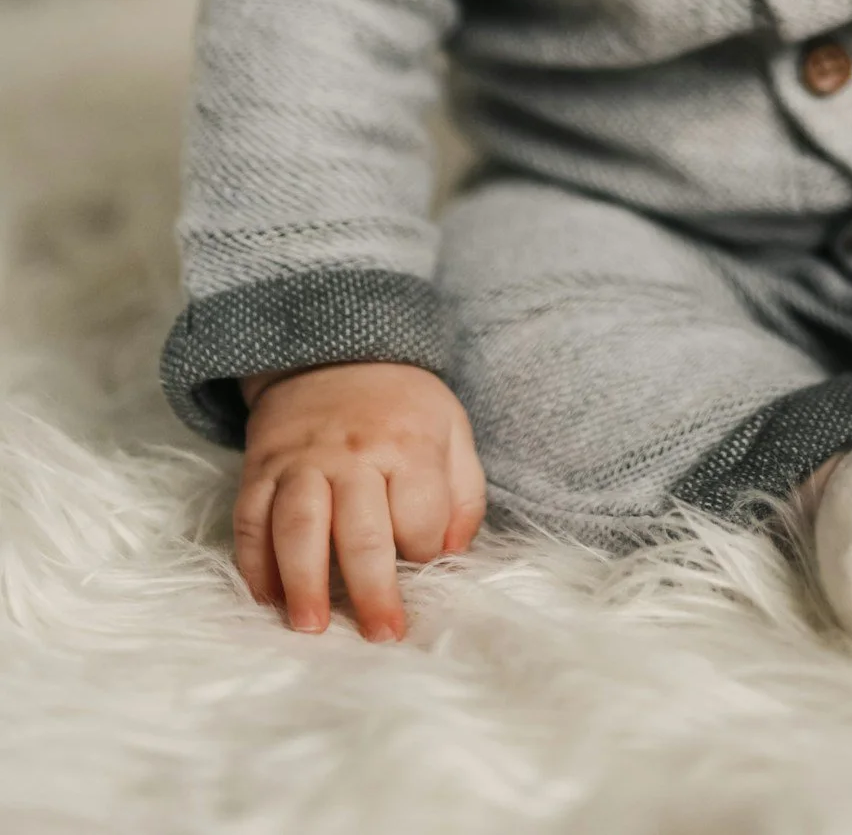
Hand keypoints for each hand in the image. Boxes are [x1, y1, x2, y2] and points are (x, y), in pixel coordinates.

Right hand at [234, 362, 487, 640]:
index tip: (422, 564)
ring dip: (303, 583)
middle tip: (380, 635)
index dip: (424, 549)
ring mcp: (301, 462)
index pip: (419, 516)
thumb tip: (454, 553)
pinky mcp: (261, 468)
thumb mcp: (451, 430)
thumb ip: (464, 492)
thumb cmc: (401, 406)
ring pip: (298, 528)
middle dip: (371, 591)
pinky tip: (267, 599)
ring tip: (310, 627)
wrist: (335, 353)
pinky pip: (250, 520)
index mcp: (408, 445)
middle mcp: (353, 454)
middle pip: (360, 532)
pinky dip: (253, 563)